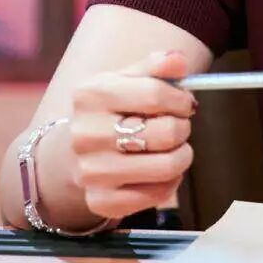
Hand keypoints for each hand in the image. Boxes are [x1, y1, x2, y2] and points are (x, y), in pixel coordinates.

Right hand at [69, 49, 197, 221]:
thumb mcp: (128, 78)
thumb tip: (179, 61)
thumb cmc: (113, 108)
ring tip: (175, 147)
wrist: (78, 149)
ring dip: (182, 156)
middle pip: (164, 133)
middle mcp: (86, 134)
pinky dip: (169, 183)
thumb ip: (157, 65)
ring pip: (165, 167)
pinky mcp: (99, 201)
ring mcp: (90, 172)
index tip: (184, 103)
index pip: (155, 94)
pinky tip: (161, 170)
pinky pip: (156, 195)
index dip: (181, 99)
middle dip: (182, 128)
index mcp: (91, 94)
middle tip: (178, 126)